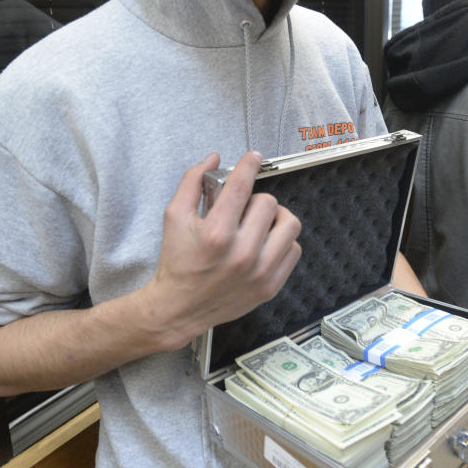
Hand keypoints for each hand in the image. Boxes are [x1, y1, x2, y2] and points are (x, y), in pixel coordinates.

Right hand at [141, 151, 301, 348]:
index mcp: (217, 233)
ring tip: (260, 222)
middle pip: (268, 202)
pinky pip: (293, 250)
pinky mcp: (270, 286)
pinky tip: (265, 243)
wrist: (179, 308)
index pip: (242, 186)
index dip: (249, 165)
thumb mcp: (174, 216)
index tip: (253, 158)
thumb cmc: (177, 262)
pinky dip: (282, 242)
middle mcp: (241, 253)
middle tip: (243, 207)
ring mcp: (259, 272)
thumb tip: (213, 159)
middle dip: (254, 199)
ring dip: (275, 218)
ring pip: (289, 224)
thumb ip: (191, 182)